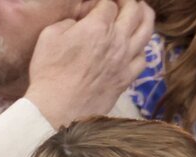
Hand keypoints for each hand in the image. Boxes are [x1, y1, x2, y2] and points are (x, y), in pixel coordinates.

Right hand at [25, 0, 154, 127]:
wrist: (59, 108)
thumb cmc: (50, 72)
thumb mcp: (50, 35)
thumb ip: (70, 21)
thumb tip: (82, 21)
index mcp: (97, 27)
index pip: (109, 3)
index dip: (104, 0)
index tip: (98, 3)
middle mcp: (117, 41)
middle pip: (134, 11)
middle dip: (129, 1)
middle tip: (123, 1)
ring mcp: (125, 60)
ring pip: (146, 31)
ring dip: (145, 16)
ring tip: (141, 11)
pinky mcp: (127, 78)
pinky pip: (143, 58)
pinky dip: (141, 47)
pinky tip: (135, 46)